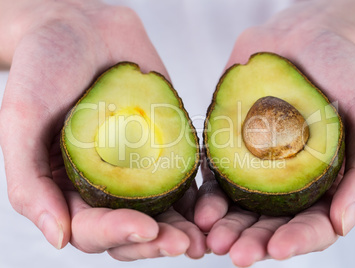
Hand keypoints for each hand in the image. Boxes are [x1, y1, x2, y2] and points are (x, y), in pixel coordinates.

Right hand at [0, 0, 204, 259]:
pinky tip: (216, 204)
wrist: (81, 29)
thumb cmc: (43, 69)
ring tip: (204, 238)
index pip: (92, 228)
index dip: (118, 234)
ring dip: (184, 228)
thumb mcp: (21, 121)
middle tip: (184, 244)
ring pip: (163, 211)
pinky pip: (185, 178)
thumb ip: (30, 183)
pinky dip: (200, 195)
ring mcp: (138, 167)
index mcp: (68, 188)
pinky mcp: (165, 147)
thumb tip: (58, 239)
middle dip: (157, 240)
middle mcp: (106, 184)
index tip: (145, 229)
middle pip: (132, 229)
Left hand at [195, 1, 354, 265]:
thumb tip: (342, 225)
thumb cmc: (346, 75)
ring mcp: (256, 167)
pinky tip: (197, 210)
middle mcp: (287, 183)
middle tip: (236, 254)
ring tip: (211, 239)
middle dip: (253, 241)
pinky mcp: (229, 149)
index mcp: (324, 186)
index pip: (311, 226)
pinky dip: (206, 198)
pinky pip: (215, 179)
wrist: (305, 37)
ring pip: (238, 209)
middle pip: (270, 224)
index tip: (277, 249)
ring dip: (225, 228)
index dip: (296, 241)